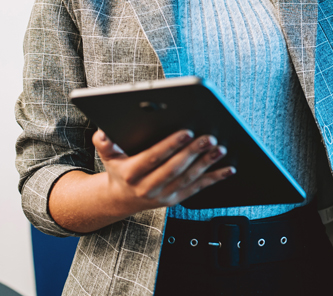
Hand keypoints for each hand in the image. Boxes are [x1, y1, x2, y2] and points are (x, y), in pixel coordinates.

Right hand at [92, 128, 234, 214]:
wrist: (121, 199)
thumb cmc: (119, 169)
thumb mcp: (108, 156)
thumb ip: (104, 142)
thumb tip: (104, 132)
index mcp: (131, 173)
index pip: (153, 157)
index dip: (171, 145)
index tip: (187, 131)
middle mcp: (147, 187)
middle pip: (174, 168)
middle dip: (193, 152)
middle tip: (209, 137)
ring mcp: (163, 195)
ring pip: (188, 178)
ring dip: (206, 163)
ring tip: (220, 149)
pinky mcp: (176, 199)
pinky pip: (197, 188)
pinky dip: (214, 178)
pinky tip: (228, 169)